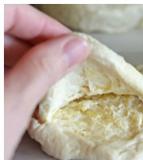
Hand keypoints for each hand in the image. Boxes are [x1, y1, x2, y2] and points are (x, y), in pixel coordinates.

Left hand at [5, 4, 89, 159]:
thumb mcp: (11, 107)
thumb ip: (43, 70)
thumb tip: (75, 48)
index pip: (11, 9)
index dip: (44, 25)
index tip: (69, 47)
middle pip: (5, 27)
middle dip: (36, 47)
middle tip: (61, 70)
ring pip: (1, 52)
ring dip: (23, 64)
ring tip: (42, 90)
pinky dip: (9, 80)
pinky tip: (19, 100)